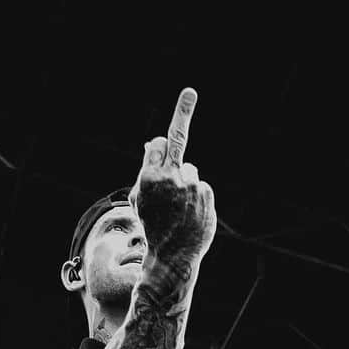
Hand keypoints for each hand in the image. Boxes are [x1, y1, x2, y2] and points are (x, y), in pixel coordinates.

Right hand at [130, 87, 216, 281]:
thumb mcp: (142, 197)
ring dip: (186, 183)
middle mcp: (170, 178)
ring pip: (191, 170)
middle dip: (181, 120)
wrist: (172, 255)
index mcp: (148, 176)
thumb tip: (153, 142)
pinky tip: (191, 214)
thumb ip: (148, 169)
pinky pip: (202, 187)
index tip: (190, 96)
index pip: (157, 143)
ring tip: (180, 207)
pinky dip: (198, 197)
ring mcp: (191, 187)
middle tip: (189, 94)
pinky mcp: (207, 196)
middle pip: (176, 144)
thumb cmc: (153, 225)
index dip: (164, 136)